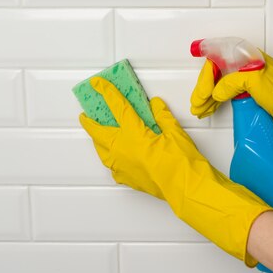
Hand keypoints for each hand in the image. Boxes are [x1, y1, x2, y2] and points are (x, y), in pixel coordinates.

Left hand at [80, 76, 272, 265]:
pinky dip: (111, 158)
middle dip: (90, 122)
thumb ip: (162, 116)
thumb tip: (155, 105)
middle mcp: (123, 151)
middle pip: (99, 132)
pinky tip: (114, 156)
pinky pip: (112, 166)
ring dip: (98, 140)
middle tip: (86, 115)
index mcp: (134, 135)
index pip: (118, 108)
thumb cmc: (182, 163)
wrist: (186, 188)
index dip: (108, 93)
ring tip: (98, 134)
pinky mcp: (127, 179)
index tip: (99, 84)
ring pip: (102, 150)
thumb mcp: (175, 133)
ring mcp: (122, 167)